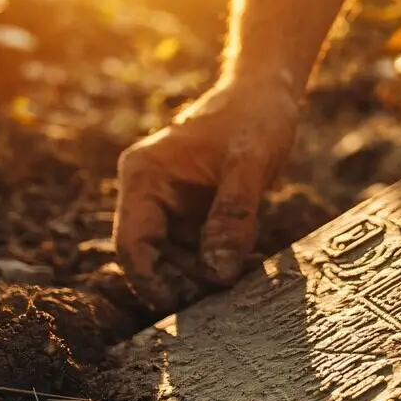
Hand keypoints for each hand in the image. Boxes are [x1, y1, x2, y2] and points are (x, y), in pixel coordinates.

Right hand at [113, 77, 298, 310]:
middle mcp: (149, 193)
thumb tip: (218, 272)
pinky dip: (222, 261)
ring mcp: (172, 205)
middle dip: (187, 282)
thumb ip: (233, 215)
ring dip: (209, 275)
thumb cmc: (255, 117)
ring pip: (180, 259)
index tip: (178, 309)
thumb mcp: (250, 164)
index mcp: (144, 176)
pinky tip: (252, 267)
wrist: (268, 92)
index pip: (132, 244)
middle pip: (155, 258)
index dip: (149, 282)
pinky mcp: (195, 212)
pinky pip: (202, 249)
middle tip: (226, 299)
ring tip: (247, 280)